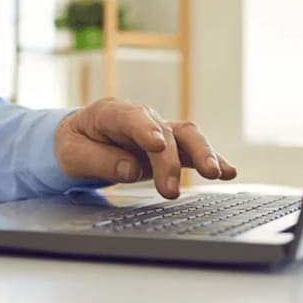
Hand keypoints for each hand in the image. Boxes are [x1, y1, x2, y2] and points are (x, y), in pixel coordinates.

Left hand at [54, 98, 236, 197]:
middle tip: (170, 189)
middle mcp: (141, 118)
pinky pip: (193, 150)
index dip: (144, 130)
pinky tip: (229, 171)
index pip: (130, 118)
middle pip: (164, 131)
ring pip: (186, 136)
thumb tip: (130, 169)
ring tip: (216, 174)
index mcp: (110, 113)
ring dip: (202, 154)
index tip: (156, 145)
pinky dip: (212, 159)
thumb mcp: (72, 154)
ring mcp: (159, 130)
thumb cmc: (75, 144)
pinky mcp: (171, 146)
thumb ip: (99, 161)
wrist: (81, 138)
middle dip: (171, 159)